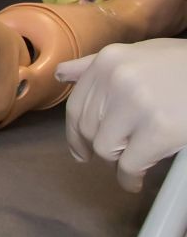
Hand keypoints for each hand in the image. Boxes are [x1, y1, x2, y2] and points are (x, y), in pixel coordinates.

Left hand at [57, 38, 186, 191]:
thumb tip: (62, 75)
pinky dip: (130, 178)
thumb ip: (98, 66)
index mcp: (110, 59)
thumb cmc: (183, 67)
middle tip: (117, 157)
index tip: (80, 149)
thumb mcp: (140, 54)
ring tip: (131, 166)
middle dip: (100, 148)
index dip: (75, 133)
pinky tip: (136, 181)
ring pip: (106, 148)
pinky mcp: (159, 129)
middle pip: (89, 128)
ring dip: (117, 163)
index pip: (76, 104)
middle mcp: (117, 78)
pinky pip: (130, 164)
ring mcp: (137, 103)